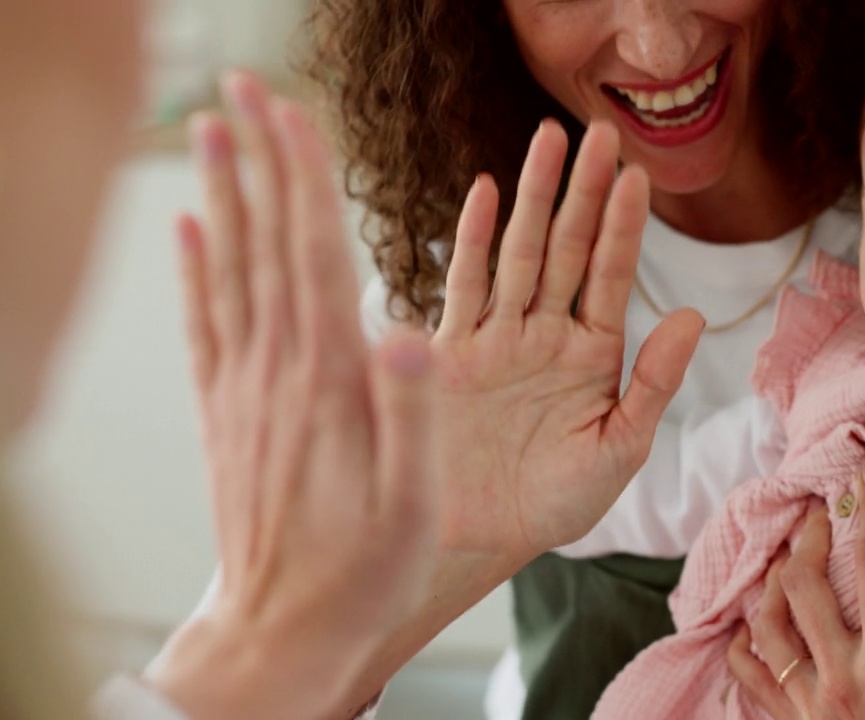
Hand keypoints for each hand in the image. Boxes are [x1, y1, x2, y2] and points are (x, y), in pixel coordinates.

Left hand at [145, 72, 442, 718]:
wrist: (280, 628)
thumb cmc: (359, 570)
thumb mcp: (408, 504)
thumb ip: (410, 418)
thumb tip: (409, 334)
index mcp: (326, 383)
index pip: (313, 258)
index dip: (304, 182)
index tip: (293, 113)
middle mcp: (275, 370)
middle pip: (265, 244)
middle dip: (257, 158)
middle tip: (244, 88)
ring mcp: (242, 388)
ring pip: (228, 270)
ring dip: (221, 194)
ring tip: (211, 130)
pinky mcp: (225, 411)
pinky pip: (203, 322)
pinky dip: (193, 268)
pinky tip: (187, 230)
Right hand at [148, 69, 703, 718]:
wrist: (473, 538)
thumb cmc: (551, 505)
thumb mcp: (617, 449)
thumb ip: (652, 383)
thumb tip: (693, 317)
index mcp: (591, 357)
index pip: (612, 276)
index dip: (626, 226)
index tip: (642, 174)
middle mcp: (545, 336)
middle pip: (569, 247)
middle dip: (585, 190)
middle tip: (602, 131)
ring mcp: (497, 338)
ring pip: (519, 252)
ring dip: (535, 197)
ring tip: (551, 140)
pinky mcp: (451, 351)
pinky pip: (464, 285)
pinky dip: (471, 239)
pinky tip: (484, 192)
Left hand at [728, 482, 864, 719]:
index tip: (861, 484)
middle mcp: (841, 676)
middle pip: (803, 584)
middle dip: (807, 538)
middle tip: (815, 512)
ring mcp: (808, 701)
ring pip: (767, 622)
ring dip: (770, 582)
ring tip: (783, 554)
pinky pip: (749, 673)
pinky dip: (745, 641)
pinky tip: (751, 619)